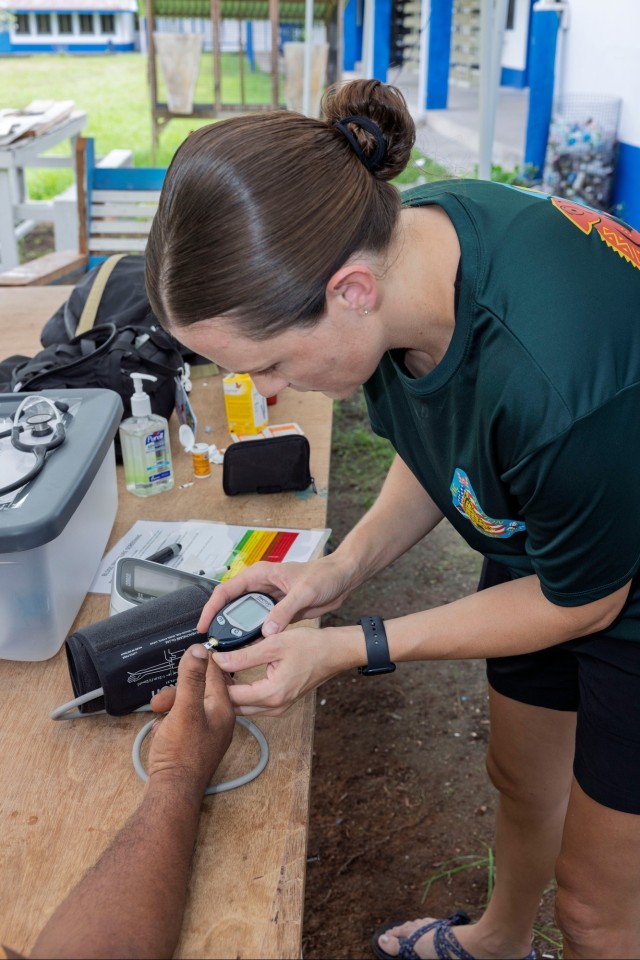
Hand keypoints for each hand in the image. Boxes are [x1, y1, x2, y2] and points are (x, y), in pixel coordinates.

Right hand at [147, 645, 235, 795]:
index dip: (198, 663)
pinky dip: (169, 724)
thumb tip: (199, 649)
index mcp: (223, 709)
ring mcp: (207, 733)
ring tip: (157, 718)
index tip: (184, 655)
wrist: (171, 793)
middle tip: (160, 702)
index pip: (215, 674)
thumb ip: (191, 679)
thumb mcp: (185, 709)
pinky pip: (181, 722)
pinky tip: (161, 733)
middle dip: (176, 692)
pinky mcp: (194, 744)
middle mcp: (219, 720)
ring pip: (187, 706)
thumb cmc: (181, 754)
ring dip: (169, 707)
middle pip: (198, 690)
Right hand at [197, 553, 358, 638]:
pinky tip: (250, 648)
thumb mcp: (304, 592)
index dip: (211, 608)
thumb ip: (284, 611)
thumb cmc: (324, 575)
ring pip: (244, 617)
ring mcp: (268, 600)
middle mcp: (260, 587)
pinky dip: (254, 636)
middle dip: (222, 624)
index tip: (203, 625)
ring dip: (238, 632)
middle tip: (215, 643)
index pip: (226, 590)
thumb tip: (267, 630)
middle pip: (231, 606)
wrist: (342, 578)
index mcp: (260, 574)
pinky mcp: (278, 612)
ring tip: (230, 649)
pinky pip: (260, 625)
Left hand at [210, 622, 363, 716]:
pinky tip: (236, 677)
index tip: (206, 665)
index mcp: (272, 694)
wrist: (335, 652)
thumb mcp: (274, 645)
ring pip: (244, 707)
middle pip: (235, 706)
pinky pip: (255, 704)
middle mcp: (275, 707)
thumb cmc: (312, 647)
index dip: (215, 680)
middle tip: (208, 671)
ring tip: (220, 672)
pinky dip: (243, 693)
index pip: (231, 696)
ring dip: (231, 692)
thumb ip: (244, 655)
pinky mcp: (282, 703)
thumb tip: (219, 659)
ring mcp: (279, 707)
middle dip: (219, 690)